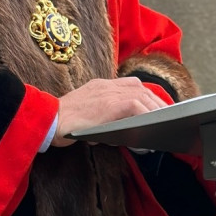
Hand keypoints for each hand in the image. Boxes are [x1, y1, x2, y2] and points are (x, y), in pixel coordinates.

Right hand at [52, 77, 167, 146]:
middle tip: (166, 116)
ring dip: (155, 110)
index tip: (155, 105)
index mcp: (99, 85)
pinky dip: (146, 115)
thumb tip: (118, 131)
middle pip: (140, 88)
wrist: (48, 120)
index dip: (146, 94)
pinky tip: (151, 126)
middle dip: (156, 102)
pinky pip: (136, 106)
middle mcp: (105, 86)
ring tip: (162, 123)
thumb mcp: (84, 114)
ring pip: (141, 96)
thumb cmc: (62, 123)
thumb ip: (101, 116)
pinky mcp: (110, 106)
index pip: (131, 83)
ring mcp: (107, 94)